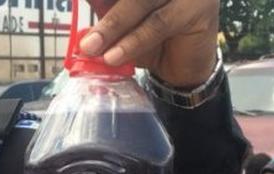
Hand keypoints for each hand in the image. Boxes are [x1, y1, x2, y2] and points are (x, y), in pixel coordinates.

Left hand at [83, 0, 219, 87]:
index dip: (99, 0)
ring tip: (92, 48)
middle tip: (82, 37)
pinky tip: (114, 56)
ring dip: (113, 27)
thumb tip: (75, 11)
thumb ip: (104, 10)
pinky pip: (158, 24)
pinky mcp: (198, 6)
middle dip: (105, 15)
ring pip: (141, 3)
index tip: (79, 4)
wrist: (185, 67)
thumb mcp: (122, 23)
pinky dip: (133, 41)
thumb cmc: (150, 40)